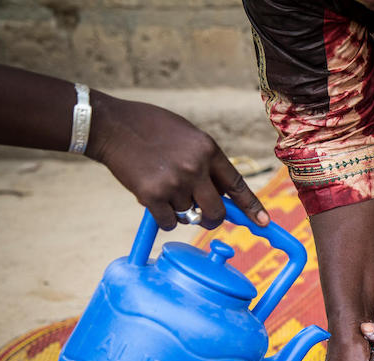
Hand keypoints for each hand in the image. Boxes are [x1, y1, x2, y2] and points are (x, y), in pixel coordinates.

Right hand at [87, 94, 269, 229]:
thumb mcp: (188, 135)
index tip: (263, 222)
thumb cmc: (150, 128)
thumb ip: (206, 162)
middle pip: (217, 212)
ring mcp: (174, 183)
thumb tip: (222, 194)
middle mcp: (195, 168)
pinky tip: (153, 199)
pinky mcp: (152, 196)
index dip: (251, 207)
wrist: (110, 125)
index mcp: (208, 150)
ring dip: (180, 211)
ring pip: (190, 217)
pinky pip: (169, 223)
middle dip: (213, 219)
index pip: (237, 185)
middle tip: (204, 217)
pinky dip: (164, 218)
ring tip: (164, 188)